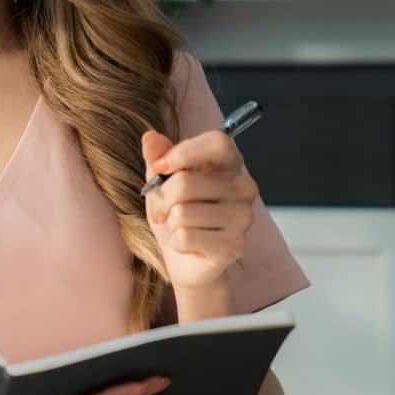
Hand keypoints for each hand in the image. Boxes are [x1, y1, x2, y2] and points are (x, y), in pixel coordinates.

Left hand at [140, 127, 257, 293]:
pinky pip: (185, 237)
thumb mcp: (160, 181)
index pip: (219, 142)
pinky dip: (176, 242)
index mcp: (230, 165)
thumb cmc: (175, 213)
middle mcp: (244, 188)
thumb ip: (157, 157)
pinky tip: (189, 244)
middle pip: (185, 182)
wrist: (184, 258)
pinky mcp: (236, 245)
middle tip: (163, 210)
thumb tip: (150, 136)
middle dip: (162, 199)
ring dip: (169, 223)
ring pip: (182, 213)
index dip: (184, 152)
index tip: (160, 167)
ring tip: (179, 227)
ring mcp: (244, 217)